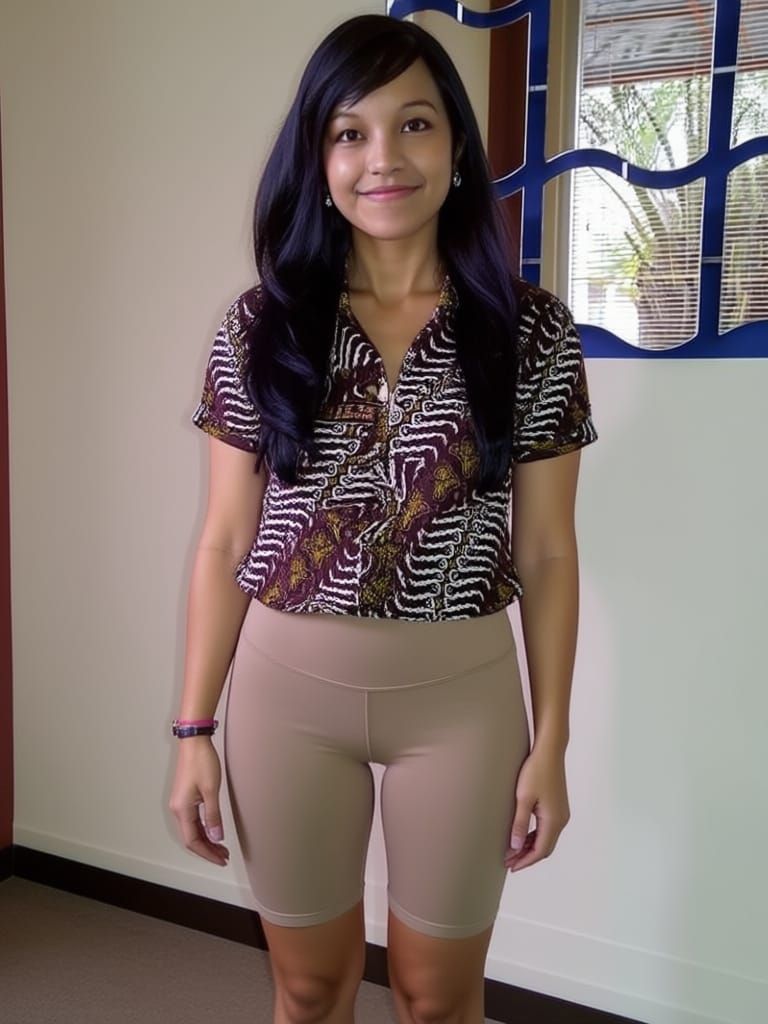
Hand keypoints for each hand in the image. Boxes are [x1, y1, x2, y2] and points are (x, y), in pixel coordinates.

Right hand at [169, 738, 230, 866]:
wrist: (194, 742)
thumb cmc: (202, 762)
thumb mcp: (211, 791)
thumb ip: (213, 816)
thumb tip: (216, 837)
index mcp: (182, 810)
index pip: (193, 841)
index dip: (207, 853)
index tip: (222, 859)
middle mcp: (177, 809)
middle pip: (191, 838)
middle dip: (208, 849)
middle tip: (224, 856)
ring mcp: (180, 803)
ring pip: (192, 829)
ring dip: (206, 840)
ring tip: (221, 848)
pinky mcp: (185, 797)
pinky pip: (193, 820)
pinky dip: (203, 829)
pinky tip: (213, 832)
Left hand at [504, 745, 569, 871]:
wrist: (549, 752)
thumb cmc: (535, 772)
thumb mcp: (523, 798)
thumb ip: (520, 824)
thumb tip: (516, 846)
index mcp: (554, 820)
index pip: (540, 850)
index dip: (525, 861)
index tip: (511, 866)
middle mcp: (561, 820)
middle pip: (545, 848)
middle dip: (527, 857)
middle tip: (509, 862)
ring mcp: (561, 813)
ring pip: (546, 839)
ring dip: (531, 847)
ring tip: (513, 852)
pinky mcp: (557, 807)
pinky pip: (547, 829)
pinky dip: (535, 837)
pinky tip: (523, 837)